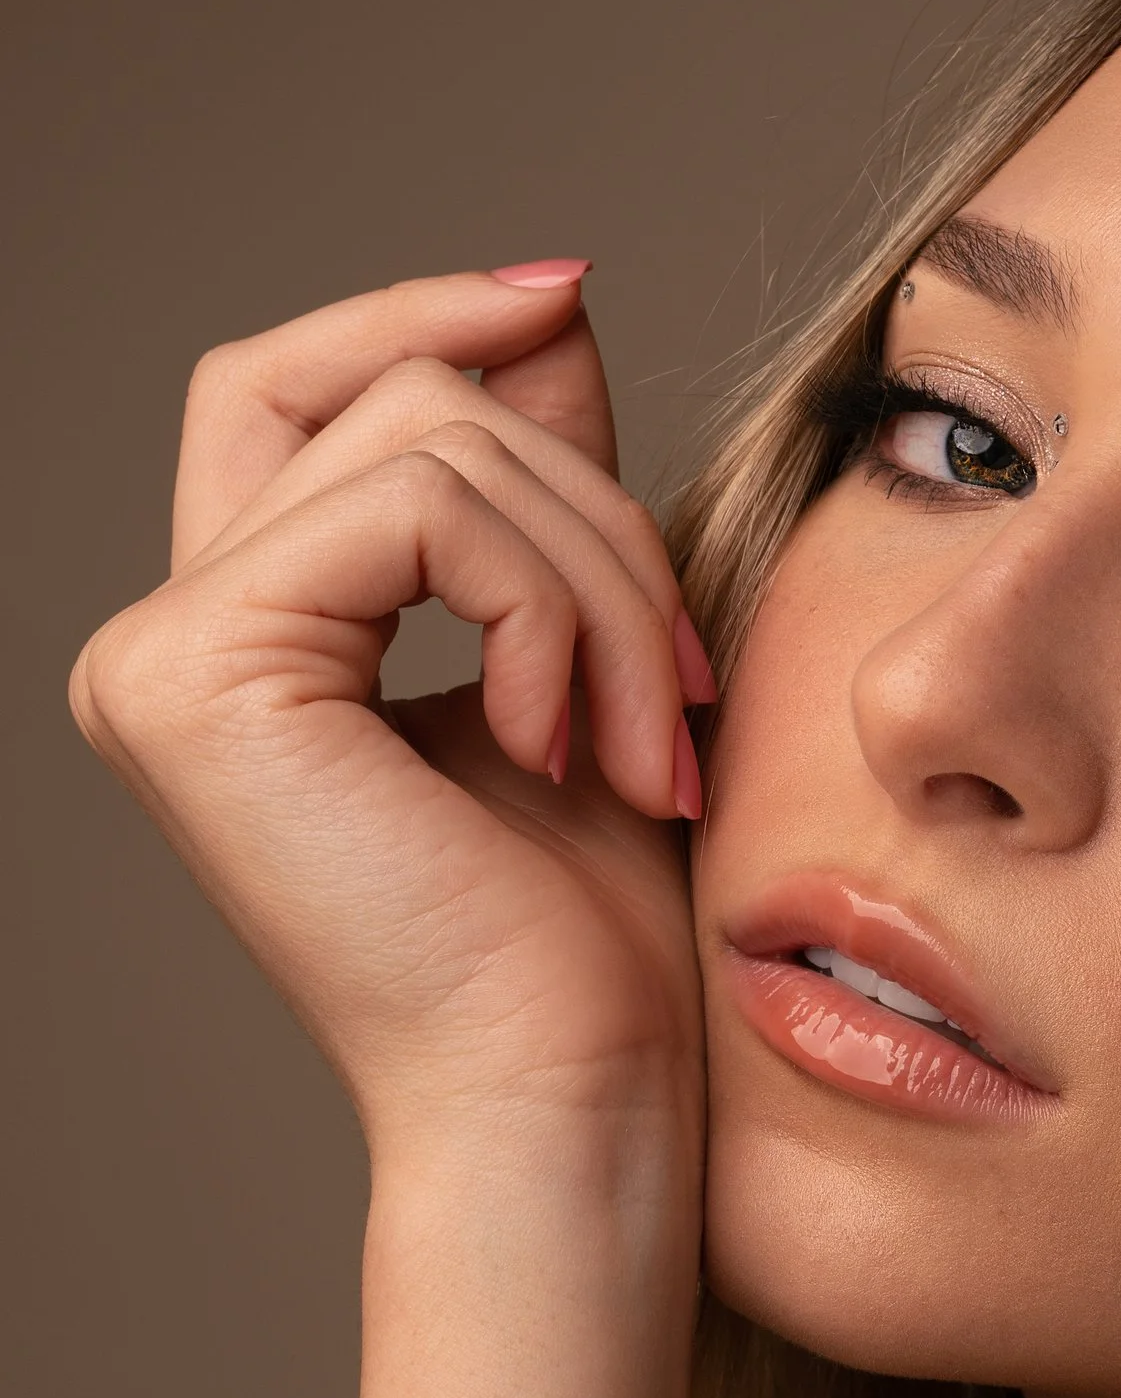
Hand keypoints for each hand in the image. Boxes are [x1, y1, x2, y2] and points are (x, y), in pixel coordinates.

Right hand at [70, 266, 711, 1174]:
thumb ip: (534, 488)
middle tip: (682, 670)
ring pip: (435, 438)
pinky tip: (570, 743)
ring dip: (604, 577)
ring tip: (653, 736)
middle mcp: (168, 639)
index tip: (571, 298)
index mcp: (244, 636)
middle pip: (388, 389)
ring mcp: (162, 656)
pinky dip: (551, 609)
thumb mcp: (576, 649)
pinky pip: (422, 508)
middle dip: (582, 486)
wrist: (569, 1098)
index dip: (427, 312)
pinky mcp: (199, 674)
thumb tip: (543, 303)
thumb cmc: (586, 931)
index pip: (307, 385)